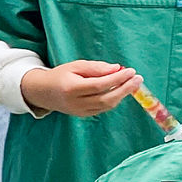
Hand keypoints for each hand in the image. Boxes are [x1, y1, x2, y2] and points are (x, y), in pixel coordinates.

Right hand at [20, 61, 141, 117]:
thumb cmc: (60, 75)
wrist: (43, 92)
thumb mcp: (74, 66)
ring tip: (132, 83)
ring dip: (122, 95)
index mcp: (72, 88)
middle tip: (138, 79)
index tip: (130, 71)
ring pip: (107, 105)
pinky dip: (114, 99)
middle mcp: (76, 103)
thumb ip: (95, 68)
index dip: (117, 79)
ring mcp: (80, 111)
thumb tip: (117, 69)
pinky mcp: (84, 115)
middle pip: (106, 99)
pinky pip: (103, 109)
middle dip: (125, 89)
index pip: (100, 85)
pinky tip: (120, 90)